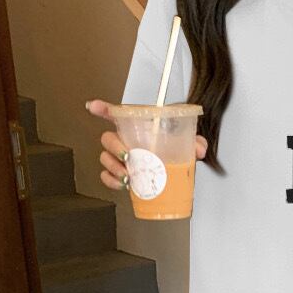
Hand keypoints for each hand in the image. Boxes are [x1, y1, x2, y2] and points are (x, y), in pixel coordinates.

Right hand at [85, 99, 207, 191]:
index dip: (103, 109)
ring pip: (105, 158)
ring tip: (128, 176)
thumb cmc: (176, 153)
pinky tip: (123, 185)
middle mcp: (126, 142)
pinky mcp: (121, 176)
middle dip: (114, 147)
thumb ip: (196, 142)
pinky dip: (111, 181)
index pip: (117, 115)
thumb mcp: (187, 144)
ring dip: (113, 167)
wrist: (176, 174)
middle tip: (128, 157)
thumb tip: (199, 149)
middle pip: (107, 138)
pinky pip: (107, 176)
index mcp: (138, 129)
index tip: (93, 107)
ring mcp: (121, 159)